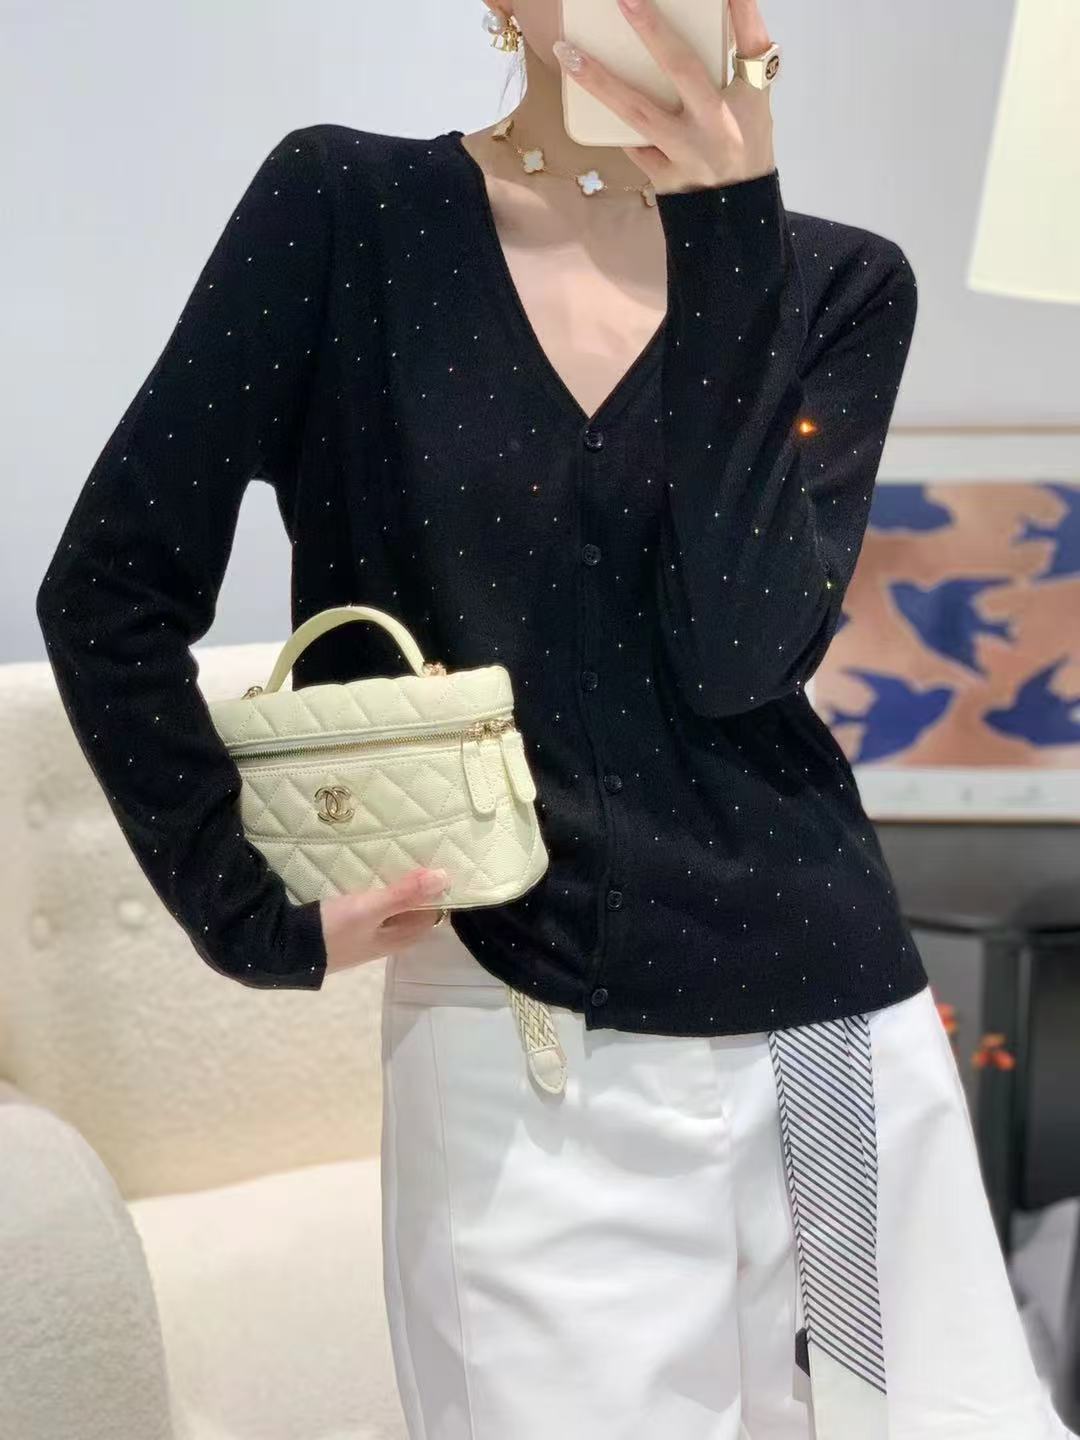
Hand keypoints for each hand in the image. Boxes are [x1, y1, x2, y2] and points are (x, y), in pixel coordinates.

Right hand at [319, 866, 450, 975]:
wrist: (286, 948)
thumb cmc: (334, 929)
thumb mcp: (370, 908)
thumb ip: (405, 894)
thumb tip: (444, 877)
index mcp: (399, 938)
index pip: (431, 914)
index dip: (435, 891)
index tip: (436, 862)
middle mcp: (387, 940)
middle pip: (412, 912)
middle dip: (416, 888)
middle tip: (417, 855)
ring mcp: (367, 936)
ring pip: (392, 910)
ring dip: (396, 890)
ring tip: (397, 859)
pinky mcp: (350, 929)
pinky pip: (374, 910)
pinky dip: (378, 893)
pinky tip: (370, 878)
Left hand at [552, 0, 775, 194]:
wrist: (735, 217)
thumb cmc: (743, 149)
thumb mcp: (752, 105)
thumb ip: (734, 64)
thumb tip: (703, 19)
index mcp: (750, 99)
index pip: (750, 42)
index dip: (740, 8)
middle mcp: (720, 123)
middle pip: (683, 69)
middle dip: (652, 30)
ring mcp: (689, 153)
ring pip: (638, 111)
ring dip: (599, 81)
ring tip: (568, 52)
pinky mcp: (666, 177)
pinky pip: (632, 143)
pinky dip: (611, 122)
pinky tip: (586, 97)